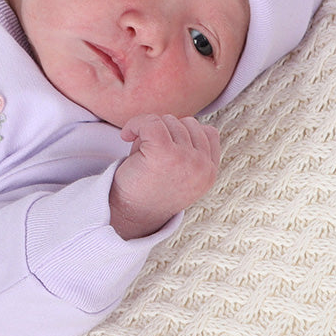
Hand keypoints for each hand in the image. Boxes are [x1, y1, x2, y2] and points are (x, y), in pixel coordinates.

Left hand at [108, 114, 221, 239]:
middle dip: (165, 131)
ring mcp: (186, 159)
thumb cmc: (146, 191)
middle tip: (147, 152)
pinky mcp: (165, 153)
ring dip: (149, 131)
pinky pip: (152, 122)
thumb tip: (173, 119)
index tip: (162, 145)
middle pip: (187, 123)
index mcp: (210, 172)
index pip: (208, 133)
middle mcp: (203, 166)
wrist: (128, 215)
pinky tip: (126, 136)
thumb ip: (184, 148)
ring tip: (140, 153)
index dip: (182, 133)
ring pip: (169, 121)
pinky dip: (136, 123)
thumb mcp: (176, 171)